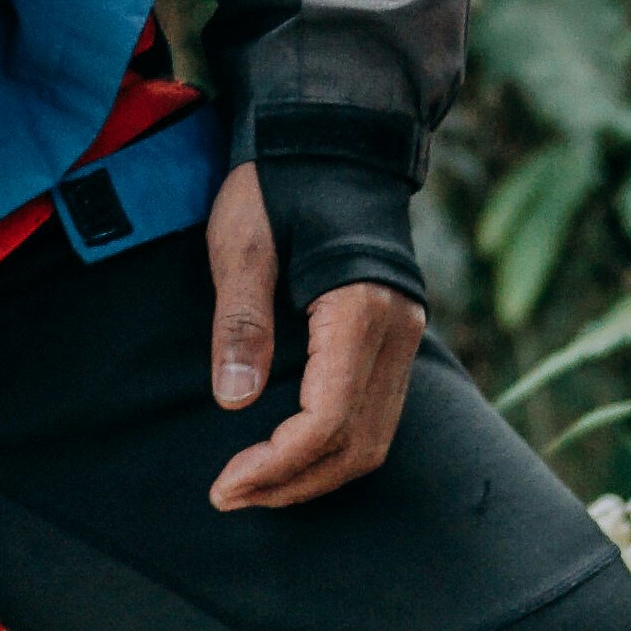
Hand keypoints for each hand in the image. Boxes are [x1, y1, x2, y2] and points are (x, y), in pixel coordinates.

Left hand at [204, 159, 421, 510]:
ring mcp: (404, 335)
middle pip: (358, 444)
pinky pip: (376, 414)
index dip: (279, 465)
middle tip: (232, 496)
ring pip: (374, 438)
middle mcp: (397, 330)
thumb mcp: (241, 242)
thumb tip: (234, 401)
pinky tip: (290, 453)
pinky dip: (335, 448)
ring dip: (316, 474)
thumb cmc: (280, 182)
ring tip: (255, 486)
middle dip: (295, 483)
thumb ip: (240, 321)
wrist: (334, 135)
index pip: (328, 420)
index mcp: (360, 309)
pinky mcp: (395, 335)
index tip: (226, 485)